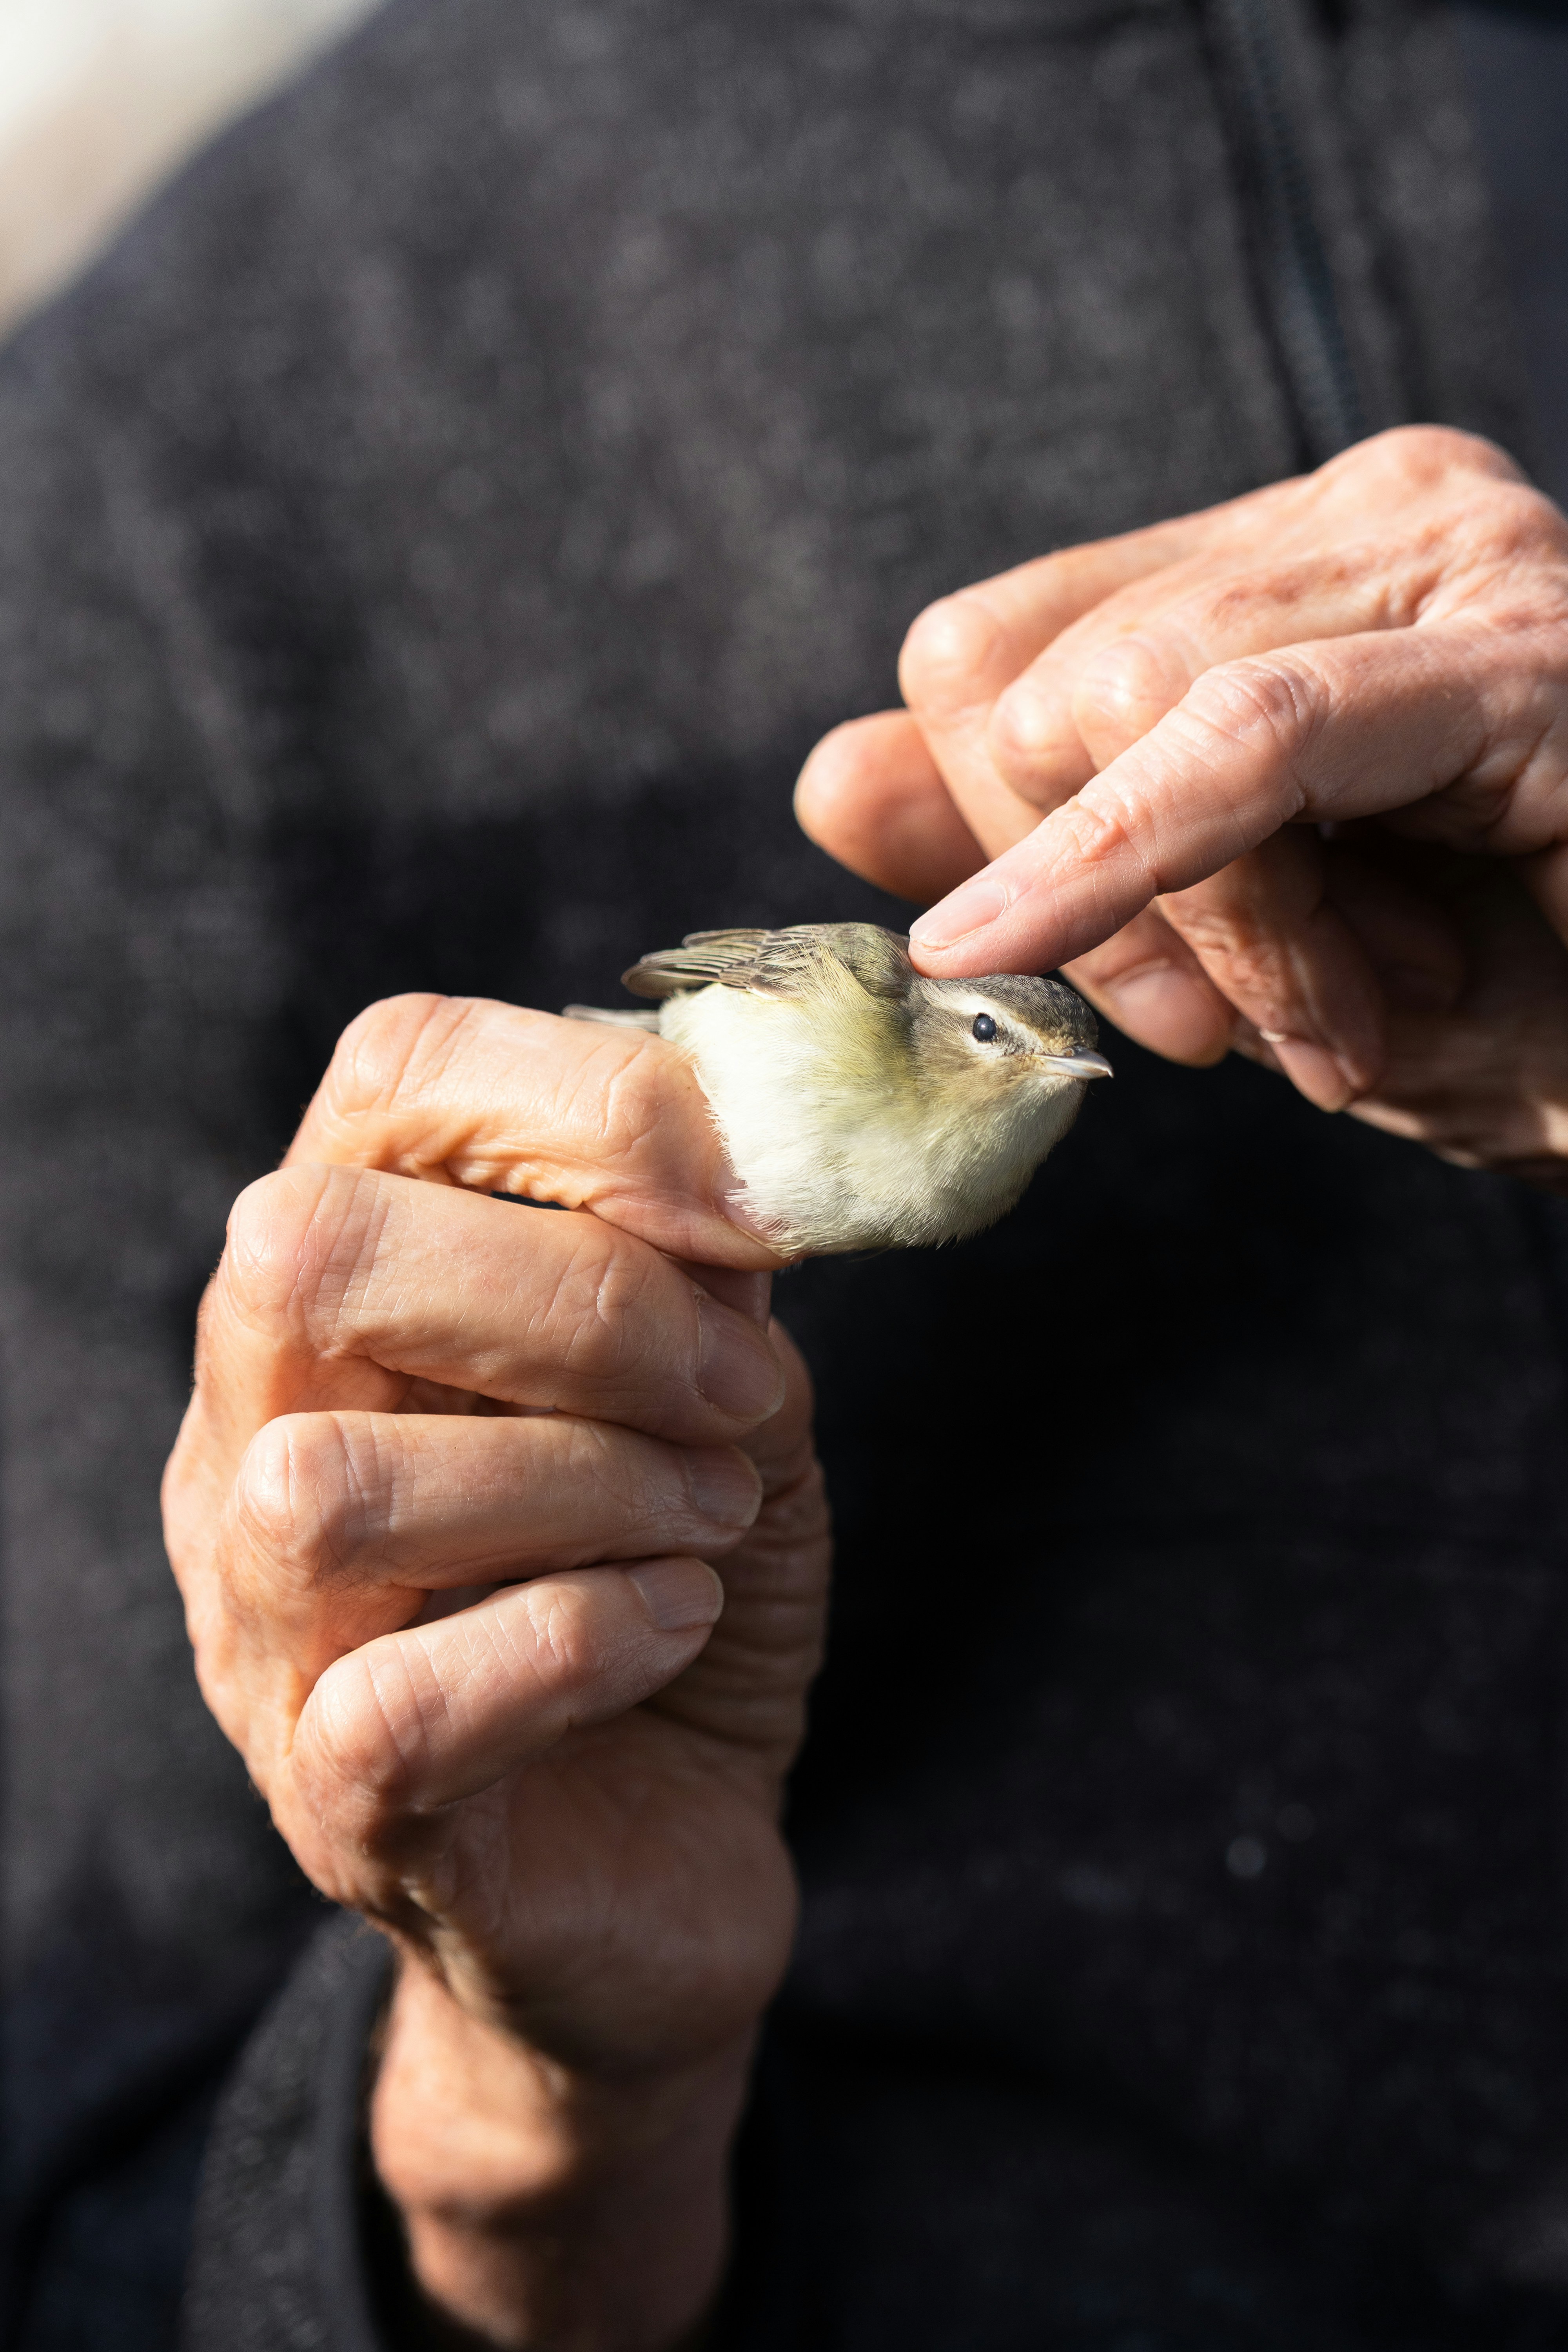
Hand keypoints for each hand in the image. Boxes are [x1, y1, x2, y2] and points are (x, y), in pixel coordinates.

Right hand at [162, 994, 830, 2349]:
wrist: (674, 1845)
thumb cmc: (678, 1573)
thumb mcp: (724, 1389)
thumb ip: (713, 1274)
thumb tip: (746, 1178)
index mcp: (353, 1282)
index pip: (393, 1072)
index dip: (586, 1098)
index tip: (748, 1211)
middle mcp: (252, 1428)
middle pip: (313, 1253)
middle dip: (582, 1301)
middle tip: (732, 1392)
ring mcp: (266, 1624)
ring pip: (330, 1487)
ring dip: (584, 1481)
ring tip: (706, 1514)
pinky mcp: (336, 1802)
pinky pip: (405, 1702)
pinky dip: (589, 1641)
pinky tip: (671, 1623)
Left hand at [797, 427, 1567, 1174]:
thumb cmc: (1506, 1001)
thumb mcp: (1222, 939)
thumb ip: (1023, 840)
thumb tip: (834, 776)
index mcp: (1280, 569)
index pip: (992, 659)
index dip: (1002, 854)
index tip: (1130, 999)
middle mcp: (1363, 519)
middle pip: (1028, 680)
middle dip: (1080, 899)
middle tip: (1221, 1030)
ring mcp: (1451, 555)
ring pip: (1126, 708)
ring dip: (1196, 930)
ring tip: (1344, 1024)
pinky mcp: (1521, 651)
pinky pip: (1250, 738)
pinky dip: (1161, 868)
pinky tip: (1201, 1000)